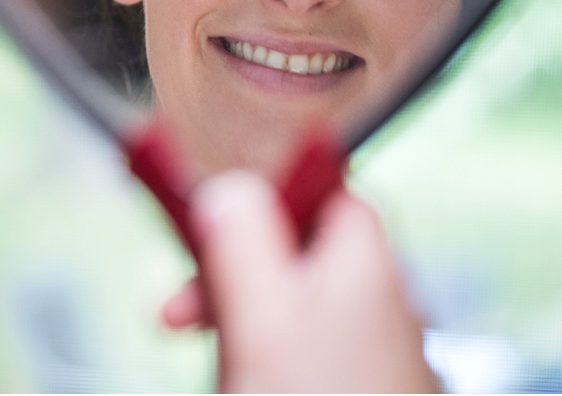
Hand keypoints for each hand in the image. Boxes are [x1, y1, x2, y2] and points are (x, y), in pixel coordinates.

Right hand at [163, 170, 438, 392]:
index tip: (210, 219)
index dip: (265, 197)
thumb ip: (240, 239)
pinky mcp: (362, 390)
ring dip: (241, 318)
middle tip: (180, 312)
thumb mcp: (259, 316)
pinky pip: (307, 354)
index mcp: (364, 266)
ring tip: (212, 356)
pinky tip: (245, 380)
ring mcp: (376, 355)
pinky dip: (266, 357)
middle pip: (299, 253)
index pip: (325, 191)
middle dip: (231, 272)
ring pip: (296, 307)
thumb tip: (226, 186)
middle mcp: (381, 304)